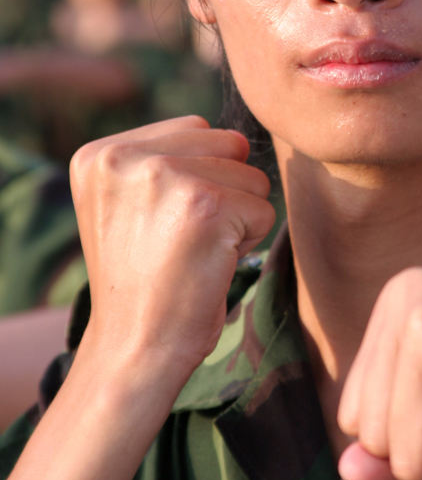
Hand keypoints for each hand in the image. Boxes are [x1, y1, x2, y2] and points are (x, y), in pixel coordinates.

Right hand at [70, 116, 274, 390]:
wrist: (134, 350)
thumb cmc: (144, 283)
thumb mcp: (129, 206)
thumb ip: (164, 161)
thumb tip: (237, 138)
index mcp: (99, 155)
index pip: (195, 129)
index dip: (201, 178)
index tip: (164, 225)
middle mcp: (124, 156)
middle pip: (228, 145)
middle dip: (225, 192)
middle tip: (183, 241)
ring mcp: (165, 177)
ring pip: (251, 176)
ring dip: (239, 218)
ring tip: (194, 253)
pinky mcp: (206, 205)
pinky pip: (264, 209)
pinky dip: (250, 242)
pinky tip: (210, 265)